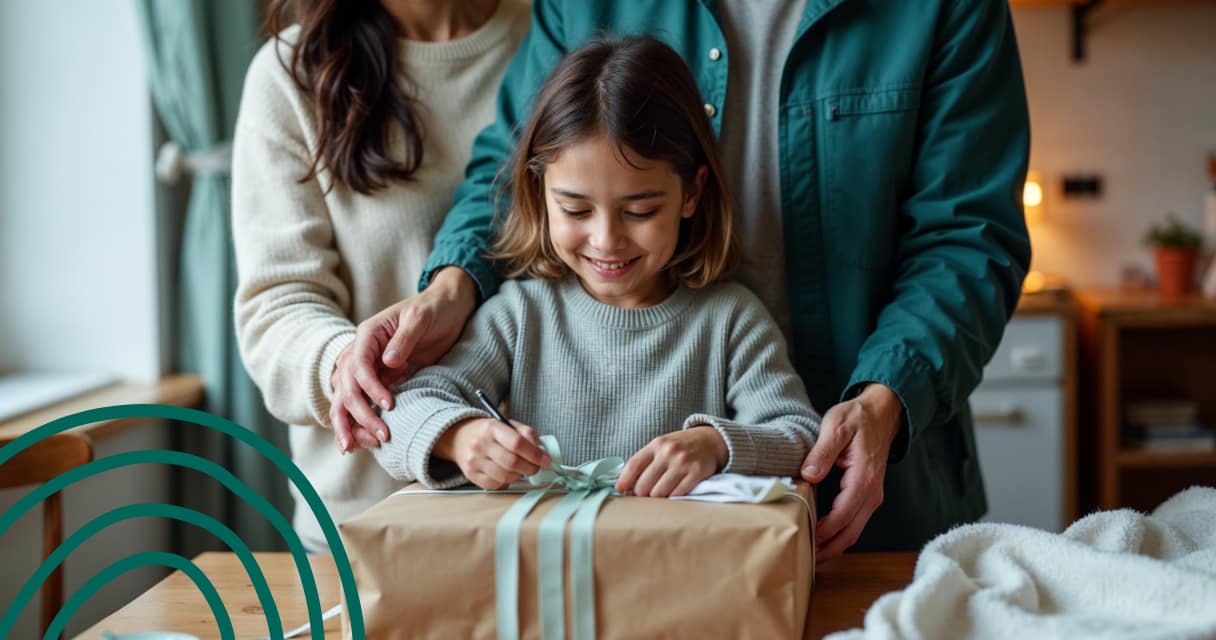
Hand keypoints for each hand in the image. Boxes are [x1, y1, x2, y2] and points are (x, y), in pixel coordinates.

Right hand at [330, 267, 477, 452]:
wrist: (447, 308)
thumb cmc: (434, 309)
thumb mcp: (421, 318)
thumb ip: (404, 339)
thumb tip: (388, 362)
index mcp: (368, 335)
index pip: (358, 366)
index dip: (371, 388)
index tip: (390, 405)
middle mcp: (361, 352)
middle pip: (347, 387)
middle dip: (359, 414)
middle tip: (380, 437)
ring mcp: (368, 368)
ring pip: (345, 399)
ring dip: (349, 424)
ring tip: (353, 448)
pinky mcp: (379, 380)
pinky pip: (361, 403)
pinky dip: (357, 422)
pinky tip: (359, 441)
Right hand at [434, 418, 551, 489]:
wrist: (459, 437)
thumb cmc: (488, 432)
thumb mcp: (507, 424)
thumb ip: (526, 434)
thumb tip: (541, 450)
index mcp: (491, 427)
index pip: (517, 442)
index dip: (535, 454)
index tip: (545, 460)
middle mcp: (480, 444)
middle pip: (512, 462)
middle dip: (531, 468)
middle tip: (537, 467)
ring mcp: (474, 461)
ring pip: (505, 476)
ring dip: (520, 475)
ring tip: (522, 469)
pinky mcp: (471, 475)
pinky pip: (496, 484)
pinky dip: (507, 481)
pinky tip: (508, 473)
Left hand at [615, 427, 727, 496]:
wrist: (710, 441)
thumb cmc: (680, 447)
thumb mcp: (661, 446)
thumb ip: (645, 462)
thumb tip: (626, 486)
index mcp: (656, 444)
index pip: (634, 464)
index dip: (624, 480)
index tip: (620, 490)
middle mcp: (668, 452)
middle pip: (644, 484)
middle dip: (641, 493)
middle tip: (644, 494)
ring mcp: (683, 462)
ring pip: (659, 492)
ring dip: (657, 497)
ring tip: (660, 493)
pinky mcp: (696, 473)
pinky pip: (677, 494)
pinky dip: (673, 497)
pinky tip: (674, 492)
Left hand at [800, 383, 902, 562]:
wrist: (881, 413)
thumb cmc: (857, 418)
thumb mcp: (836, 427)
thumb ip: (822, 452)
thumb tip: (809, 475)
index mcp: (863, 479)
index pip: (842, 516)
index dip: (823, 533)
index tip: (804, 541)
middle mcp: (871, 493)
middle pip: (849, 533)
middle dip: (828, 549)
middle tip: (803, 559)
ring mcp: (872, 497)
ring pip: (853, 531)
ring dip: (833, 546)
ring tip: (810, 555)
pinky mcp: (867, 496)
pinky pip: (854, 522)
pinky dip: (839, 535)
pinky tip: (822, 539)